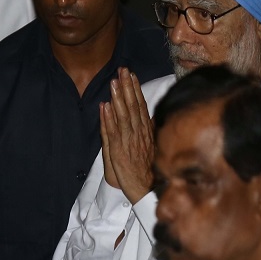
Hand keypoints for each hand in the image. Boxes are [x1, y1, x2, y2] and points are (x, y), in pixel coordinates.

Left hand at [100, 68, 153, 203]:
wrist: (149, 189)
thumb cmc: (152, 169)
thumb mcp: (156, 146)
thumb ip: (152, 130)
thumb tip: (151, 115)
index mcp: (146, 131)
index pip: (141, 105)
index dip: (135, 89)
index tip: (131, 74)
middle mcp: (138, 133)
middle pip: (132, 106)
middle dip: (127, 87)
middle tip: (122, 70)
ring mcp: (128, 141)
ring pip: (123, 115)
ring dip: (118, 98)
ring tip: (113, 82)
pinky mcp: (119, 151)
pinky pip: (112, 132)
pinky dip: (108, 119)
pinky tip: (105, 106)